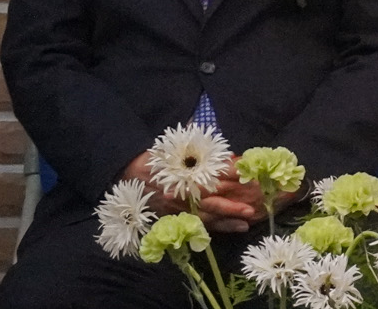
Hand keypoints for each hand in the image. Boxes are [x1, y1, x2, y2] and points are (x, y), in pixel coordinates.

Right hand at [117, 151, 264, 232]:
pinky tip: (230, 228)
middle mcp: (179, 191)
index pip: (208, 173)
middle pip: (207, 200)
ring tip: (246, 222)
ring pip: (203, 216)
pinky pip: (195, 223)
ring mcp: (176, 206)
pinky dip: (213, 227)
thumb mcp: (175, 149)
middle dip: (229, 205)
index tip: (246, 171)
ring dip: (225, 220)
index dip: (228, 172)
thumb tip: (229, 156)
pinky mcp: (173, 215)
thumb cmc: (156, 159)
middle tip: (250, 208)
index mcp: (181, 172)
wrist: (127, 172)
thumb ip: (199, 151)